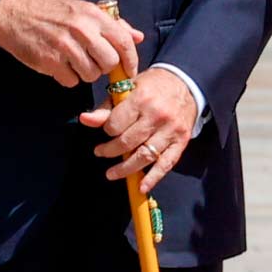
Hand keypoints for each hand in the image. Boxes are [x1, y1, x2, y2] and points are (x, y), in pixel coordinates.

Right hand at [0, 0, 141, 87]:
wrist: (15, 15)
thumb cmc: (53, 14)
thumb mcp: (84, 10)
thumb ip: (113, 24)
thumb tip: (137, 37)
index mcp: (93, 15)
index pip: (124, 42)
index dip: (131, 60)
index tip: (129, 70)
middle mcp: (81, 29)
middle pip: (110, 63)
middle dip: (105, 68)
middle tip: (94, 62)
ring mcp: (65, 46)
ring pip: (91, 75)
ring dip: (85, 73)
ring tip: (74, 61)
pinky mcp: (50, 61)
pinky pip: (71, 81)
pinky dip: (68, 78)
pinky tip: (61, 65)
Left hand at [79, 66, 196, 195]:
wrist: (186, 84)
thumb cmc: (154, 86)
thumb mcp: (129, 88)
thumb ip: (107, 107)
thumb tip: (85, 119)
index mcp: (141, 98)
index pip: (115, 124)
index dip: (107, 131)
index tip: (106, 131)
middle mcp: (157, 115)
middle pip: (127, 143)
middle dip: (110, 151)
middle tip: (101, 152)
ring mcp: (170, 131)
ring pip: (144, 156)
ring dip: (125, 169)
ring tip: (111, 173)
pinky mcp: (181, 142)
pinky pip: (166, 164)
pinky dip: (153, 178)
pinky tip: (141, 187)